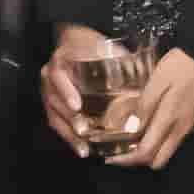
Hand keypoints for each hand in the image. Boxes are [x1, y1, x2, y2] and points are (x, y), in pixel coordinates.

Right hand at [40, 31, 121, 154]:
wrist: (74, 43)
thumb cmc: (90, 46)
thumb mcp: (102, 46)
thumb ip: (118, 59)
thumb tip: (143, 78)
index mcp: (60, 62)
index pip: (58, 76)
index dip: (66, 91)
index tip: (77, 105)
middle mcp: (50, 79)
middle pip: (55, 101)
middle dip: (70, 119)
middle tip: (84, 131)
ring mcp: (49, 93)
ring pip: (55, 116)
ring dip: (69, 134)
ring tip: (84, 148)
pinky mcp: (53, 106)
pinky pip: (57, 124)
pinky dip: (69, 138)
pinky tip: (83, 150)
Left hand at [106, 46, 193, 170]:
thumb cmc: (183, 65)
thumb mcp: (157, 81)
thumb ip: (144, 106)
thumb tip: (132, 128)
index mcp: (168, 119)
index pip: (146, 153)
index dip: (128, 160)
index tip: (114, 157)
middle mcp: (181, 129)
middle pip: (159, 160)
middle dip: (140, 160)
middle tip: (125, 150)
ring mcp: (192, 126)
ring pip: (169, 149)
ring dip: (153, 148)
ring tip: (138, 133)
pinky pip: (179, 136)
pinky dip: (165, 135)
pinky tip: (157, 120)